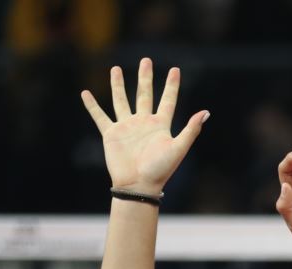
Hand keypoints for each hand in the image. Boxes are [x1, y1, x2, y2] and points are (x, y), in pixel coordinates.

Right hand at [81, 58, 207, 194]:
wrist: (139, 184)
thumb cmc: (160, 169)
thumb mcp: (179, 148)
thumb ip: (191, 130)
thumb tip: (206, 112)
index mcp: (160, 125)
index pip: (167, 100)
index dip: (172, 86)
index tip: (175, 70)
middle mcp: (143, 123)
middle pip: (144, 94)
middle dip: (145, 78)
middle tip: (145, 61)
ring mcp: (127, 127)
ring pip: (121, 100)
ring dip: (118, 85)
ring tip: (116, 69)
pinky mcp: (111, 134)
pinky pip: (100, 116)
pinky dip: (92, 106)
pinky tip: (85, 93)